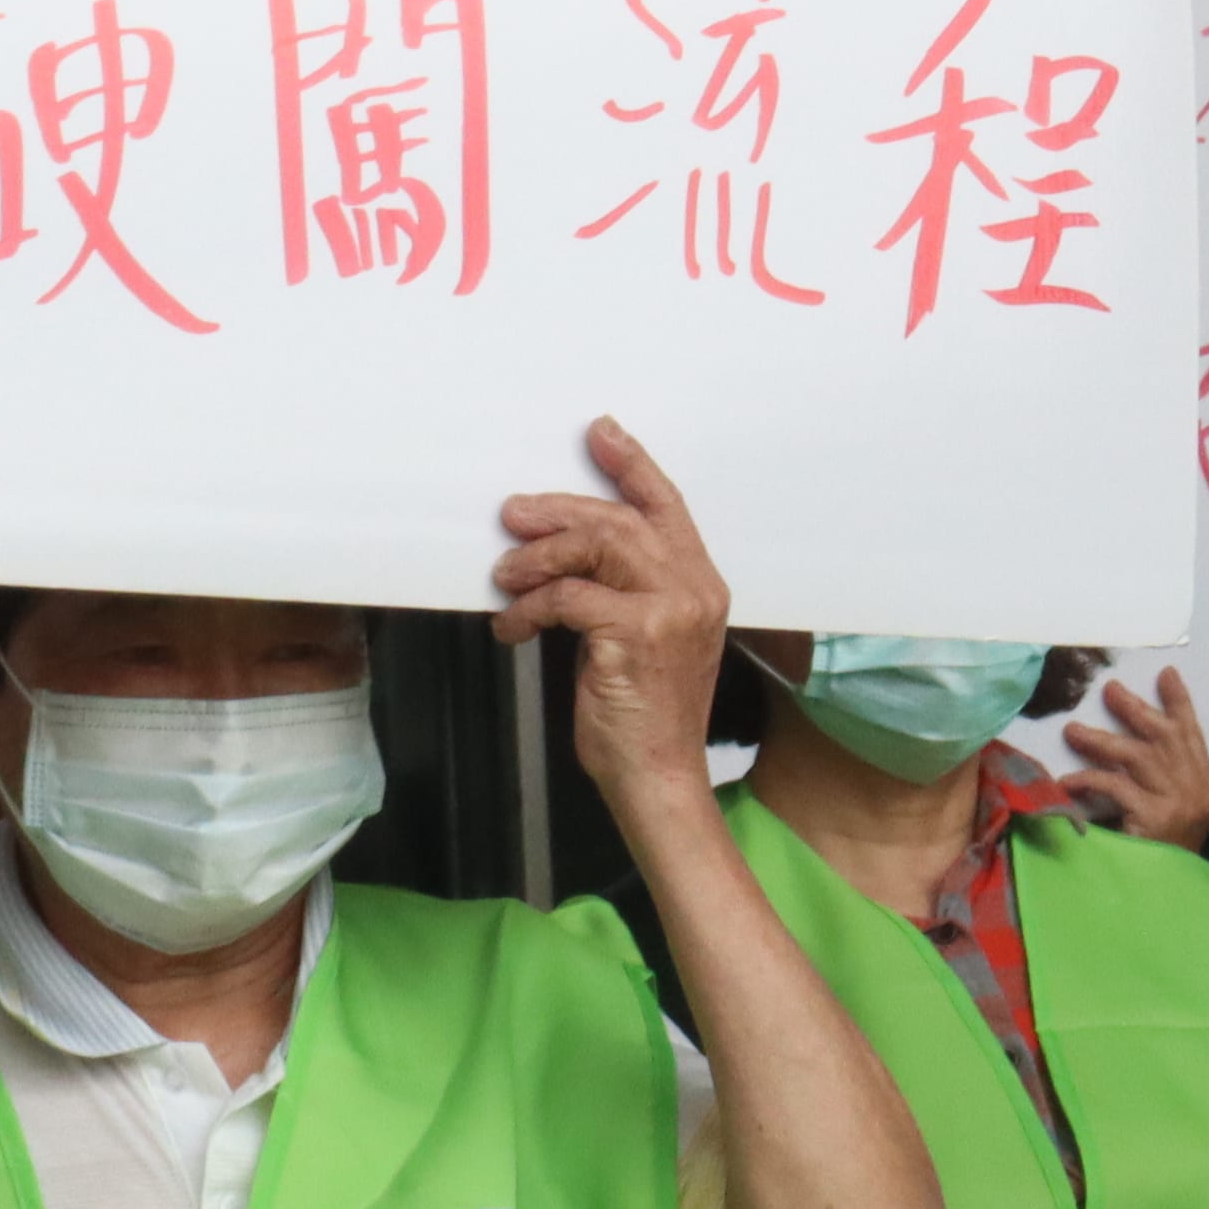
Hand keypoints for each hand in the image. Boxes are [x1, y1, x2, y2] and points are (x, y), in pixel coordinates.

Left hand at [493, 420, 730, 823]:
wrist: (658, 774)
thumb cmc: (645, 715)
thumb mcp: (645, 641)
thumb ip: (625, 591)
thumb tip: (564, 550)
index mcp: (702, 586)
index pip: (668, 507)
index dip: (632, 465)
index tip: (599, 433)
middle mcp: (694, 589)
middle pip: (617, 520)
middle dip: (556, 512)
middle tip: (512, 517)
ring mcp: (670, 610)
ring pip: (592, 547)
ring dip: (534, 558)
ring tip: (506, 578)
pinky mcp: (635, 633)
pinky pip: (566, 595)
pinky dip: (526, 608)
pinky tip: (511, 628)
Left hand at [1060, 663, 1208, 847]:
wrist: (1171, 900)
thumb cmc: (1166, 863)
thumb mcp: (1173, 819)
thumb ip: (1161, 786)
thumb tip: (1125, 750)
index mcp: (1203, 789)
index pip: (1194, 736)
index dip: (1180, 703)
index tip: (1166, 675)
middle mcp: (1195, 791)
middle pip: (1165, 737)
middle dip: (1137, 710)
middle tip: (1109, 690)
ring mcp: (1177, 804)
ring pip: (1137, 756)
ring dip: (1102, 741)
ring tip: (1073, 731)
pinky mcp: (1154, 819)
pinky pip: (1116, 787)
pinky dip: (1089, 781)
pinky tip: (1067, 781)